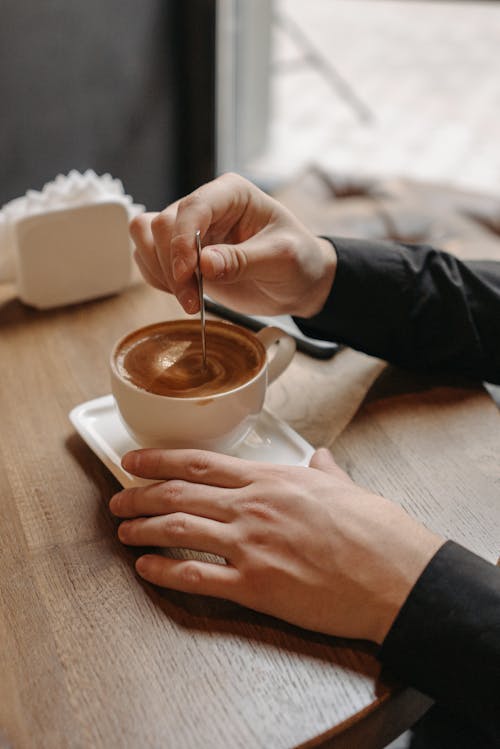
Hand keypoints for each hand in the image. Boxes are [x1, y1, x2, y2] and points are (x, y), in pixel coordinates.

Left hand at [109, 447, 443, 643]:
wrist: (393, 573)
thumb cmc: (373, 530)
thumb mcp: (345, 487)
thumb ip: (324, 470)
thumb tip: (321, 457)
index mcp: (271, 479)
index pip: (200, 463)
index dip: (159, 461)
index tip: (134, 461)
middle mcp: (251, 507)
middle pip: (178, 494)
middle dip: (140, 495)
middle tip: (118, 498)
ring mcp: (249, 545)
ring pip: (178, 530)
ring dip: (143, 528)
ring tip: (123, 530)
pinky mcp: (254, 586)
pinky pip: (195, 576)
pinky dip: (164, 571)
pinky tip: (146, 568)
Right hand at [129, 172, 335, 317]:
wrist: (297, 284)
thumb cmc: (298, 262)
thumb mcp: (281, 260)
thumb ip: (243, 260)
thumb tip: (204, 264)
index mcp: (231, 194)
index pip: (192, 208)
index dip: (182, 242)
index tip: (188, 275)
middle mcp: (206, 206)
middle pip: (162, 224)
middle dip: (171, 266)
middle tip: (192, 300)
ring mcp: (190, 230)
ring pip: (146, 237)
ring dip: (159, 271)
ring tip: (189, 299)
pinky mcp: (182, 253)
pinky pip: (149, 258)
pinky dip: (157, 278)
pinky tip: (183, 294)